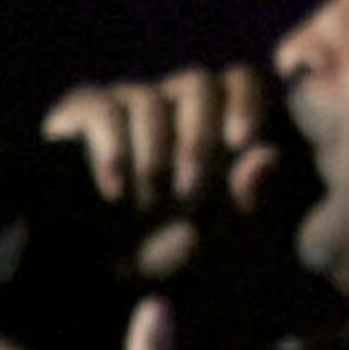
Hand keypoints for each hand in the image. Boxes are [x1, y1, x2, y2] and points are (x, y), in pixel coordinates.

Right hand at [42, 64, 286, 281]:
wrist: (97, 269)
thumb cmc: (169, 247)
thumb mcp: (216, 232)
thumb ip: (246, 197)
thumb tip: (267, 157)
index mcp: (216, 120)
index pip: (241, 80)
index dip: (246, 101)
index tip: (242, 141)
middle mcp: (173, 101)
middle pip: (197, 83)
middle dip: (198, 140)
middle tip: (190, 190)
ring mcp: (127, 102)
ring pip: (149, 100)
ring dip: (155, 158)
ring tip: (148, 208)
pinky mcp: (81, 112)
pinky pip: (102, 110)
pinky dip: (112, 153)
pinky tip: (114, 192)